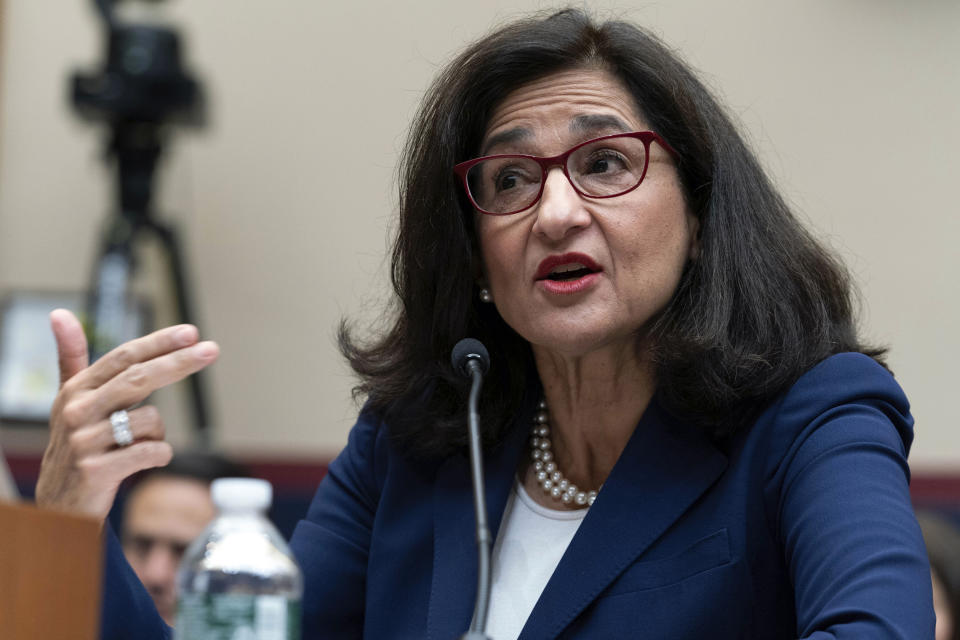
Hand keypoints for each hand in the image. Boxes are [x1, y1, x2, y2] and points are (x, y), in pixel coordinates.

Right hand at [35, 309, 219, 519]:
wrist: (60, 505)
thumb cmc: (78, 443)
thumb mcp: (72, 400)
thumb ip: (72, 357)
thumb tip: (59, 313)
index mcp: (76, 389)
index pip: (124, 357)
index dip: (159, 343)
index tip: (192, 333)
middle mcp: (76, 411)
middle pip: (138, 378)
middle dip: (179, 363)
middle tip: (212, 350)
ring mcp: (83, 442)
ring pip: (150, 420)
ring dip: (158, 432)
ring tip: (137, 445)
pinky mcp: (95, 471)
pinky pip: (151, 452)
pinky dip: (160, 454)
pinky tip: (147, 460)